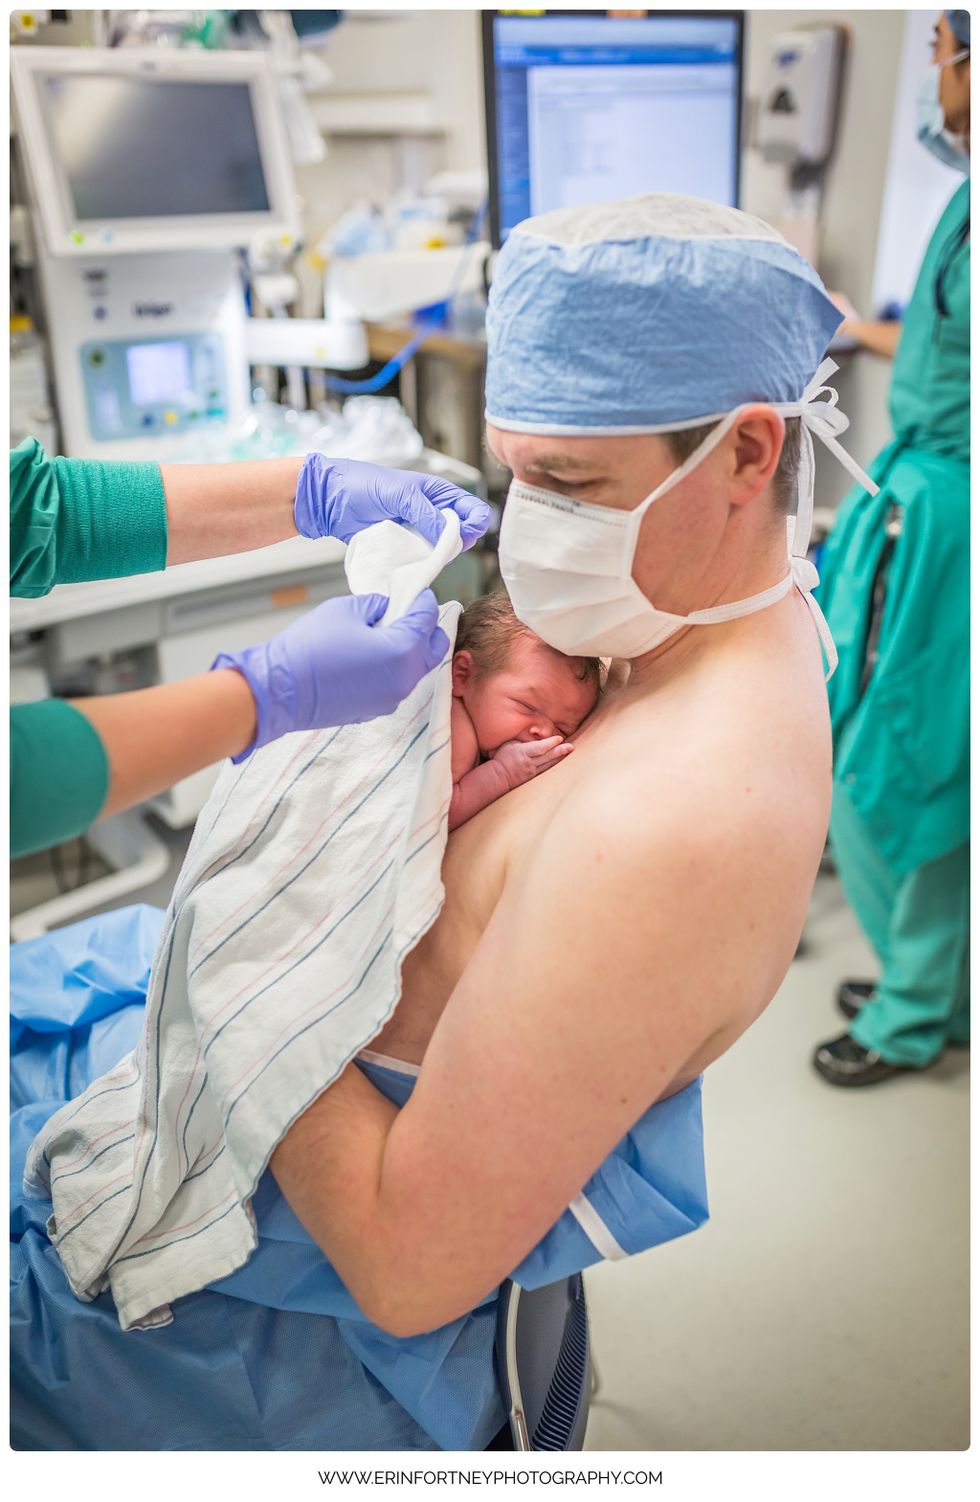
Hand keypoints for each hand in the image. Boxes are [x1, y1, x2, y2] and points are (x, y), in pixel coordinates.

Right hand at [213, 589, 449, 758]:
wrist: (280, 692)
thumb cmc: (309, 648)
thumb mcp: (346, 609)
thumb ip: (376, 605)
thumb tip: (387, 609)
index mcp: (402, 652)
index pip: (427, 619)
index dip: (423, 600)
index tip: (416, 592)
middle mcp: (404, 680)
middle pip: (433, 648)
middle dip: (426, 627)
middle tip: (408, 612)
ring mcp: (391, 699)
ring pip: (415, 669)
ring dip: (410, 649)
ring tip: (386, 632)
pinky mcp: (375, 709)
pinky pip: (396, 684)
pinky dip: (393, 667)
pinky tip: (372, 654)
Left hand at [295, 454, 491, 550]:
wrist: (330, 501)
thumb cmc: (363, 485)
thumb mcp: (400, 494)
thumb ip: (427, 513)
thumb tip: (448, 536)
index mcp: (438, 494)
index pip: (473, 510)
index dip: (474, 524)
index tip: (460, 534)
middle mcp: (433, 514)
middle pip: (462, 535)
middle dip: (455, 543)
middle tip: (438, 545)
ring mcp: (419, 534)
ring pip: (443, 552)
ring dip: (437, 556)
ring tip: (420, 552)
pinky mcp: (404, 550)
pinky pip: (423, 561)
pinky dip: (422, 564)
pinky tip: (412, 562)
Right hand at [491, 736, 573, 790]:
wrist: (499, 776)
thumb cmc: (503, 757)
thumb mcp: (510, 744)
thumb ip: (523, 738)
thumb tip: (534, 731)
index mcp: (523, 752)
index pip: (538, 748)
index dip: (549, 743)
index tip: (559, 738)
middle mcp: (530, 762)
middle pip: (547, 756)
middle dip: (560, 751)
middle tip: (571, 746)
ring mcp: (533, 771)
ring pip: (549, 763)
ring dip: (560, 757)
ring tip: (570, 750)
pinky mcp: (534, 776)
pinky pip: (547, 768)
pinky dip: (555, 763)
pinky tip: (563, 759)